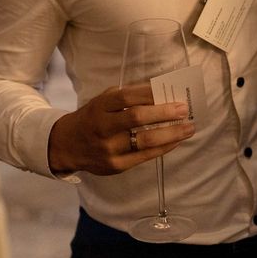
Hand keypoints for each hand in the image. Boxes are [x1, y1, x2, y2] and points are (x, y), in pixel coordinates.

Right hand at [47, 84, 192, 175]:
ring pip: (144, 141)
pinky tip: (176, 141)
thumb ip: (129, 96)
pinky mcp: (116, 166)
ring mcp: (109, 149)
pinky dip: (163, 148)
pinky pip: (144, 157)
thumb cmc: (94, 117)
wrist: (67, 146)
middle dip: (164, 113)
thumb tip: (162, 91)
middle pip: (136, 118)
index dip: (150, 94)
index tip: (171, 91)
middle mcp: (103, 128)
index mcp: (100, 107)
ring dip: (171, 134)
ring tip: (189, 127)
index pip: (127, 98)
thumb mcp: (105, 101)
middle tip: (184, 109)